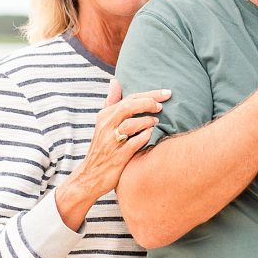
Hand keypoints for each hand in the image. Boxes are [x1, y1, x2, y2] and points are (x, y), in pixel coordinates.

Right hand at [56, 80, 170, 228]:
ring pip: (130, 124)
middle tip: (161, 106)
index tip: (166, 93)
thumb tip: (114, 81)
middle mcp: (106, 126)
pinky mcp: (117, 157)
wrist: (90, 176)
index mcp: (105, 116)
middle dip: (148, 103)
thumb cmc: (102, 147)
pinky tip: (151, 135)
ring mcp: (111, 142)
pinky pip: (133, 144)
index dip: (149, 94)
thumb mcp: (103, 123)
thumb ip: (111, 102)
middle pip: (128, 107)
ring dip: (146, 121)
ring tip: (156, 122)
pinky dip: (144, 137)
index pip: (129, 99)